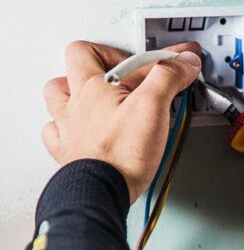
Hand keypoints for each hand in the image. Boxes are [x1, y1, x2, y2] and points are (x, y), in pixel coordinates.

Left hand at [42, 41, 200, 203]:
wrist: (102, 192)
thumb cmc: (121, 153)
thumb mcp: (154, 106)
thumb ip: (168, 77)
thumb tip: (183, 61)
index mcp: (96, 85)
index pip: (134, 57)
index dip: (162, 57)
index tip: (180, 63)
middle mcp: (77, 102)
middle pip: (79, 60)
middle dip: (104, 58)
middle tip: (127, 66)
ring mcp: (69, 126)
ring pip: (58, 93)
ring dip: (76, 87)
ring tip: (97, 89)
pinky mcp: (68, 151)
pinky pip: (55, 131)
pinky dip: (66, 125)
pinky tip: (81, 127)